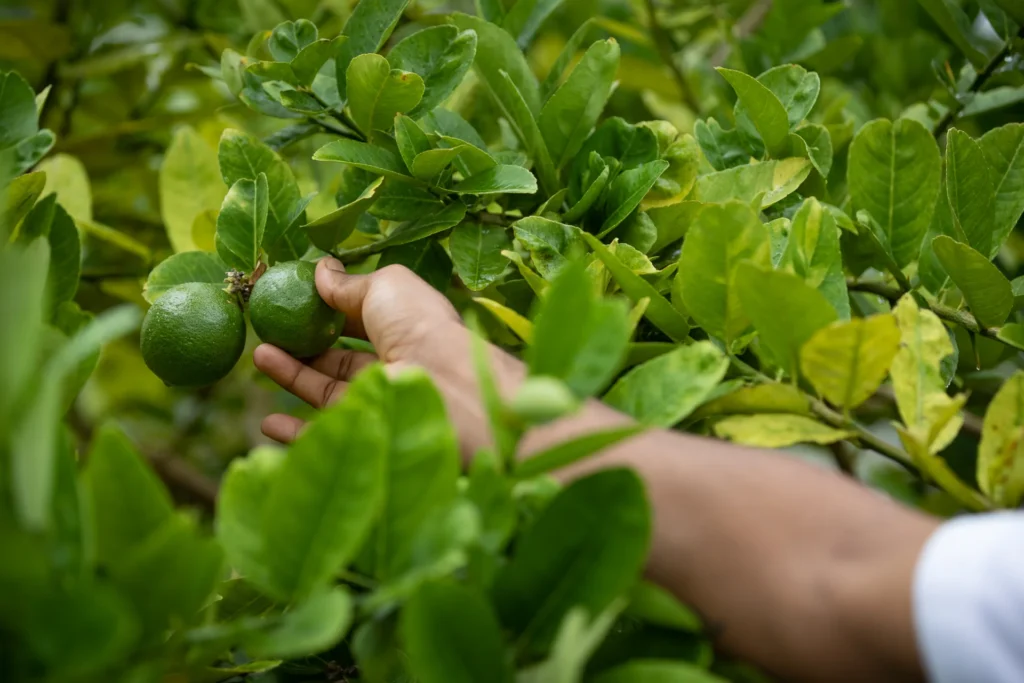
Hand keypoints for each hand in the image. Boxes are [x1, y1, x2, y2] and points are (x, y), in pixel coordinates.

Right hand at [253, 257, 523, 455]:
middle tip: (267, 331)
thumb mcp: (385, 286)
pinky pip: (326, 431)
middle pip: (339, 358)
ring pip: (326, 389)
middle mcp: (393, 364)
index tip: (291, 302)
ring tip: (258, 355)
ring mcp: (380, 399)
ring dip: (291, 375)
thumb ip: (349, 284)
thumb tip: (321, 269)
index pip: (359, 320)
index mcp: (402, 326)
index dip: (326, 311)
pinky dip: (294, 431)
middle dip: (302, 345)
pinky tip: (268, 422)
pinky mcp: (368, 430)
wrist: (443, 385)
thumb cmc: (417, 324)